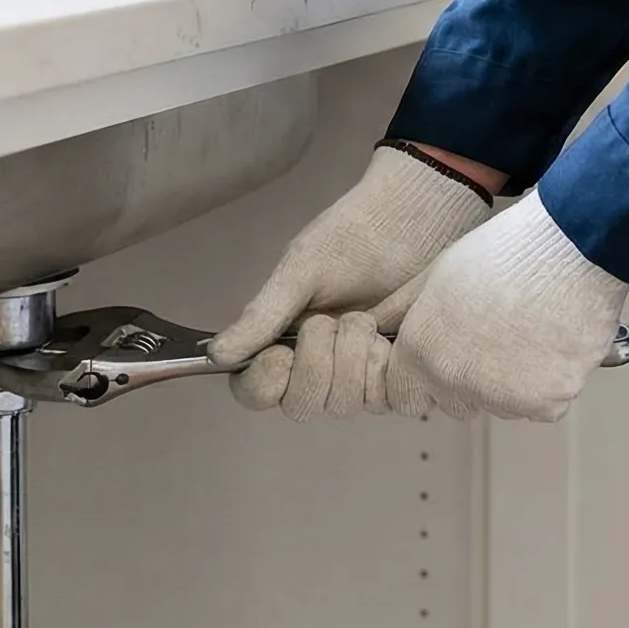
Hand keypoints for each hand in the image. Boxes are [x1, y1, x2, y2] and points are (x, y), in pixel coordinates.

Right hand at [211, 146, 493, 419]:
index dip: (264, 384)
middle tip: (330, 321)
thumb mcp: (300, 270)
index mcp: (283, 342)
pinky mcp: (396, 375)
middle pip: (301, 406)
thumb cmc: (351, 239)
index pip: (256, 391)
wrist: (413, 222)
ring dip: (352, 359)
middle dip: (315, 365)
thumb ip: (262, 316)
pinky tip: (388, 340)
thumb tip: (215, 354)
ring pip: (342, 405)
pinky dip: (383, 370)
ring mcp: (358, 374)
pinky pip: (384, 400)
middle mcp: (318, 366)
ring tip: (365, 320)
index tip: (281, 355)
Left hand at [387, 190, 628, 422]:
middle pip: (455, 403)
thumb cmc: (505, 252)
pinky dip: (550, 381)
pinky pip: (542, 404)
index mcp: (420, 351)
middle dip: (470, 381)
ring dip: (513, 381)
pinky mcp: (544, 404)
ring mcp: (500, 398)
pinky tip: (552, 341)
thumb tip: (378, 328)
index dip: (426, 376)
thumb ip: (405, 313)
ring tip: (528, 330)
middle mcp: (453, 381)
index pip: (405, 395)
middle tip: (496, 337)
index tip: (449, 357)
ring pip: (501, 404)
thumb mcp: (436, 274)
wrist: (568, 249)